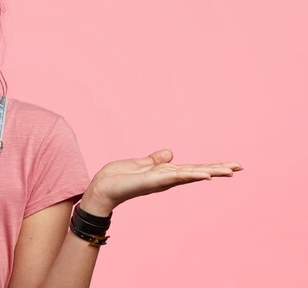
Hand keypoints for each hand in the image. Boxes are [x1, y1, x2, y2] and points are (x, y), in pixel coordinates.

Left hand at [79, 149, 242, 216]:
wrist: (102, 188)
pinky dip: (189, 175)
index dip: (211, 166)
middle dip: (217, 169)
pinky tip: (204, 174)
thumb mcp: (140, 164)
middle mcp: (167, 178)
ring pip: (190, 174)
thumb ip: (155, 160)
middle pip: (197, 172)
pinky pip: (174, 176)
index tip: (231, 165)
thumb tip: (170, 153)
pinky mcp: (152, 181)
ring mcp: (161, 180)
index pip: (193, 169)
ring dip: (209, 171)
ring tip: (228, 170)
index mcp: (165, 173)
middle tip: (239, 167)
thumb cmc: (118, 178)